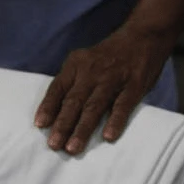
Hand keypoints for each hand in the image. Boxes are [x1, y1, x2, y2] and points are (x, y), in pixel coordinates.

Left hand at [33, 27, 174, 154]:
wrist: (143, 35)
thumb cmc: (108, 56)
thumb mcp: (85, 61)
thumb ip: (72, 82)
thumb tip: (54, 112)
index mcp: (76, 65)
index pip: (57, 88)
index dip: (48, 106)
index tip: (40, 125)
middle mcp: (91, 72)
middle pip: (73, 101)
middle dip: (62, 124)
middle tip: (54, 145)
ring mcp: (112, 78)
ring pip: (94, 106)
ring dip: (82, 128)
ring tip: (73, 148)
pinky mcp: (134, 85)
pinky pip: (122, 105)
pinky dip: (115, 121)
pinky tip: (108, 137)